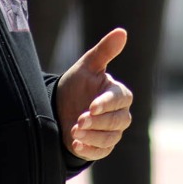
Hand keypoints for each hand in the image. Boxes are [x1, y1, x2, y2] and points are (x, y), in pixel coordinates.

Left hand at [56, 28, 132, 160]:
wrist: (60, 107)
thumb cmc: (78, 83)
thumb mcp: (88, 65)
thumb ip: (105, 50)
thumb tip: (122, 31)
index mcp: (119, 93)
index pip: (120, 99)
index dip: (107, 103)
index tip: (91, 106)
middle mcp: (120, 114)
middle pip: (118, 121)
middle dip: (98, 121)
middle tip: (79, 119)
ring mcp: (112, 133)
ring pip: (110, 138)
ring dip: (92, 136)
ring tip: (75, 129)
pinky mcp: (102, 148)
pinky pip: (100, 152)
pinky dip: (89, 149)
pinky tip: (76, 143)